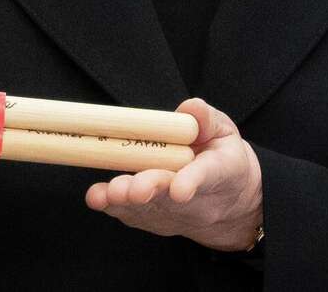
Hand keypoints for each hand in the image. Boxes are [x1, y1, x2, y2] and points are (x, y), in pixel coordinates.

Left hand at [84, 97, 262, 250]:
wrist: (228, 201)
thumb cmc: (220, 157)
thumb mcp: (223, 132)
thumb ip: (207, 119)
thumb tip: (191, 107)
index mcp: (219, 171)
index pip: (206, 175)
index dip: (191, 182)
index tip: (179, 191)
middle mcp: (197, 198)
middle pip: (169, 195)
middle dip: (148, 190)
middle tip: (129, 190)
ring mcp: (174, 212)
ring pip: (148, 207)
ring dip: (125, 201)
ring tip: (106, 194)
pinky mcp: (155, 219)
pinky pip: (134, 215)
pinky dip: (115, 207)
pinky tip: (99, 198)